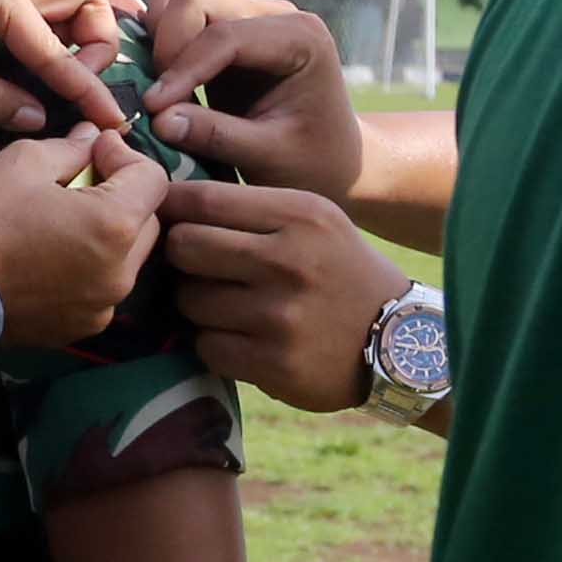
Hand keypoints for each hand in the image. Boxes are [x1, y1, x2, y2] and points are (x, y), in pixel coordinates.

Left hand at [0, 0, 127, 135]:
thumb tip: (36, 119)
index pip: (57, 49)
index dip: (85, 89)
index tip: (111, 120)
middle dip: (97, 42)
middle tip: (75, 84)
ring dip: (80, 32)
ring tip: (61, 75)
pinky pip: (41, 2)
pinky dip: (55, 28)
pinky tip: (38, 62)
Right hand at [0, 130, 171, 348]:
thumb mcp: (22, 162)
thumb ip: (72, 147)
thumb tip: (94, 138)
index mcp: (114, 224)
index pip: (153, 178)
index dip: (125, 156)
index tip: (93, 152)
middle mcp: (122, 270)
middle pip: (149, 220)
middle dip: (123, 197)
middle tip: (80, 186)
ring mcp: (104, 304)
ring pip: (129, 257)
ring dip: (110, 235)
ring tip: (66, 225)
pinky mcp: (83, 326)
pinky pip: (104, 287)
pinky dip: (91, 268)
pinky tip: (53, 260)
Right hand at [132, 0, 363, 199]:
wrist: (330, 160)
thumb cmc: (310, 162)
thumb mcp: (269, 158)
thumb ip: (216, 136)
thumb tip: (157, 118)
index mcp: (300, 38)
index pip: (225, 34)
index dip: (181, 69)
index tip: (152, 110)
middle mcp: (275, 14)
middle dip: (166, 44)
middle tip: (158, 97)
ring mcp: (249, 13)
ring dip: (159, 32)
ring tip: (159, 82)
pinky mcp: (225, 24)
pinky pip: (179, 8)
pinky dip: (159, 35)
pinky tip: (161, 77)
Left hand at [159, 182, 408, 411]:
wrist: (401, 342)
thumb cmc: (337, 272)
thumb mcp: (313, 222)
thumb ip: (248, 209)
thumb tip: (160, 198)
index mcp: (300, 215)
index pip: (202, 199)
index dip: (169, 208)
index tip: (160, 216)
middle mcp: (290, 261)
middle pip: (184, 247)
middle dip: (181, 258)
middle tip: (199, 268)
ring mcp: (280, 315)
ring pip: (188, 300)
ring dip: (197, 305)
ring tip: (232, 306)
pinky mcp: (272, 362)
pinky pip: (204, 346)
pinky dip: (215, 344)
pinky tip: (245, 340)